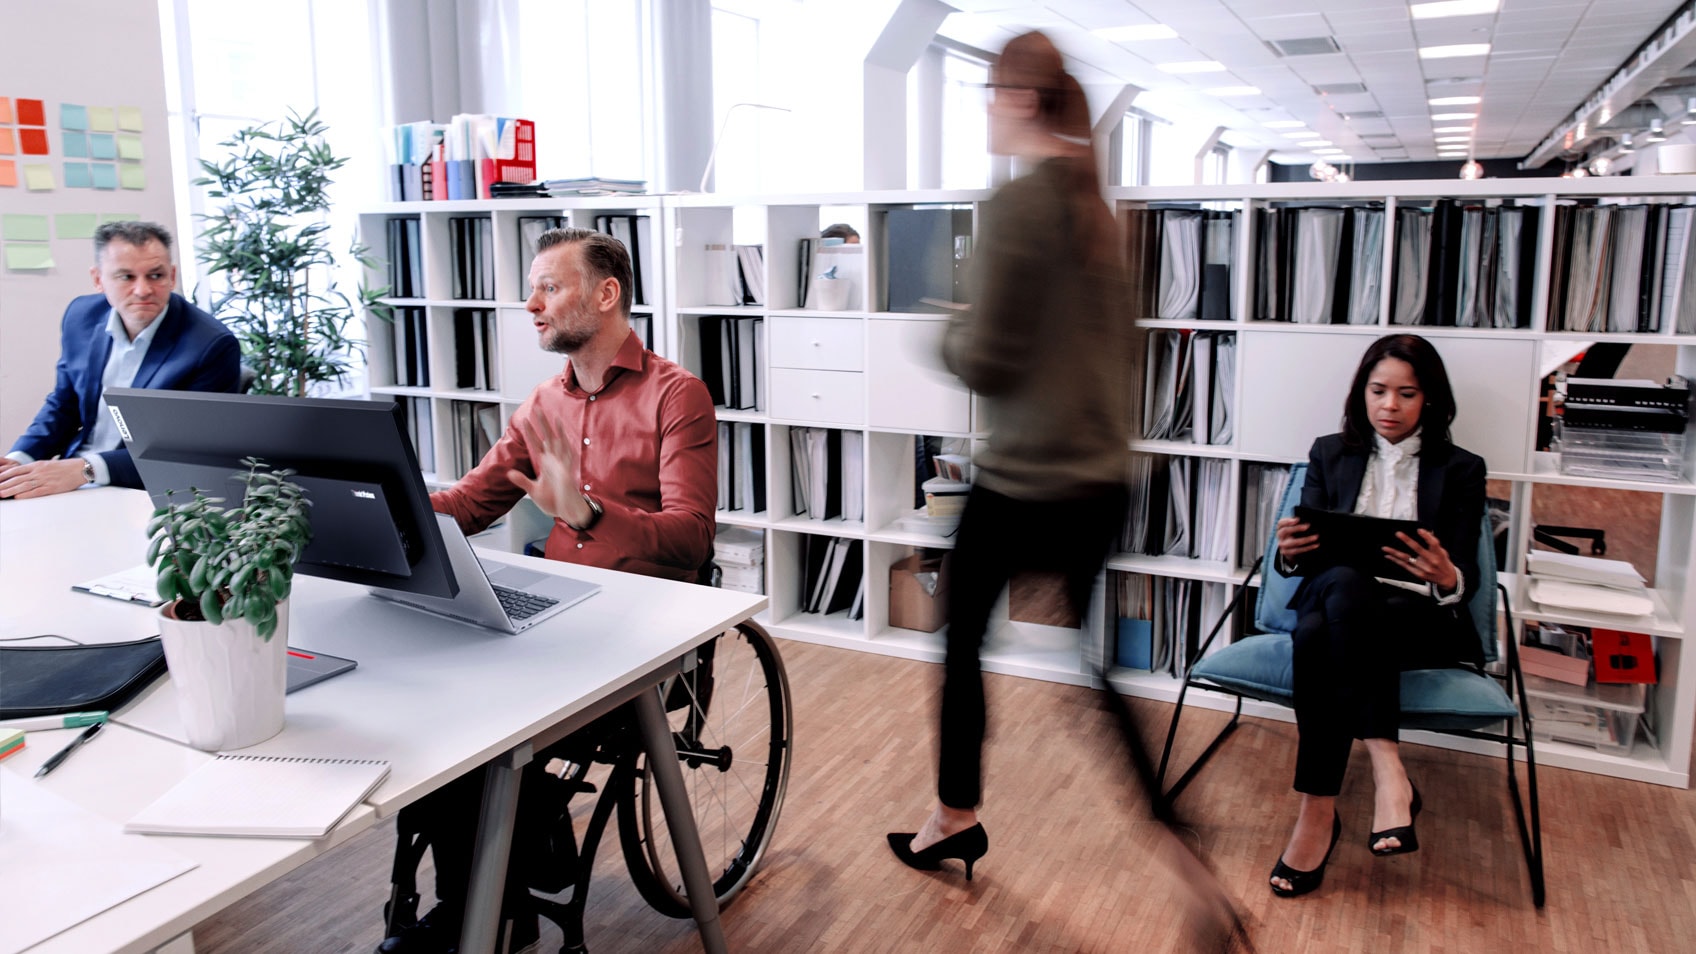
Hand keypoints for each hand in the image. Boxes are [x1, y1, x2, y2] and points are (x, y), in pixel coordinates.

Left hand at [0, 458, 88, 498]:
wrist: (80, 468)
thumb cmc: (64, 468)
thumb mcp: (46, 465)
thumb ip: (34, 469)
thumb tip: (21, 475)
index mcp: (36, 465)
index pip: (15, 470)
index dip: (4, 475)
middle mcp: (38, 472)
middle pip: (17, 478)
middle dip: (4, 484)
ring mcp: (45, 480)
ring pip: (24, 485)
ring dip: (11, 490)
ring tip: (1, 494)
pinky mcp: (52, 487)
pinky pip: (36, 491)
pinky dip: (26, 494)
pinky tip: (17, 497)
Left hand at [506, 411, 592, 528]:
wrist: (567, 512)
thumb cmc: (554, 502)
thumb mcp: (533, 491)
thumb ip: (522, 481)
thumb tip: (509, 473)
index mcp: (546, 465)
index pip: (537, 445)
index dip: (531, 433)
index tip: (525, 421)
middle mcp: (554, 462)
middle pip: (547, 438)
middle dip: (542, 424)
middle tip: (537, 409)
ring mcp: (561, 465)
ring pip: (557, 442)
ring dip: (554, 429)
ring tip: (551, 416)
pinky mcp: (567, 472)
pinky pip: (565, 455)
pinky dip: (564, 443)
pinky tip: (561, 433)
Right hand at [1275, 516, 1317, 562]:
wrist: (1288, 547)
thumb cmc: (1293, 533)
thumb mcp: (1292, 527)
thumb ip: (1296, 523)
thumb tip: (1307, 520)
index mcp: (1280, 528)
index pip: (1281, 523)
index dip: (1288, 521)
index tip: (1298, 519)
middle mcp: (1279, 536)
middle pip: (1285, 531)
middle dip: (1296, 528)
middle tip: (1308, 525)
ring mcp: (1282, 545)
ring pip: (1294, 542)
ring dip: (1306, 539)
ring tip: (1316, 536)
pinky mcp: (1287, 552)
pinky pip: (1298, 550)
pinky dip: (1308, 547)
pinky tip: (1315, 545)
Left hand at [1385, 529, 1457, 590]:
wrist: (1447, 579)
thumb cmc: (1443, 563)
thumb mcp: (1443, 552)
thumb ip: (1434, 544)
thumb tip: (1426, 532)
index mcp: (1439, 554)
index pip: (1434, 544)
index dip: (1427, 537)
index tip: (1420, 530)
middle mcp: (1431, 561)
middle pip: (1418, 549)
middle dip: (1407, 541)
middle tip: (1398, 534)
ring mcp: (1424, 568)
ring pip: (1407, 559)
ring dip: (1395, 552)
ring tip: (1385, 548)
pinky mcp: (1418, 574)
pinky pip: (1405, 566)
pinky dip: (1396, 560)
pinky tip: (1389, 556)